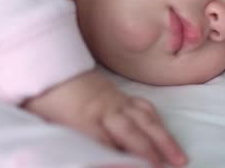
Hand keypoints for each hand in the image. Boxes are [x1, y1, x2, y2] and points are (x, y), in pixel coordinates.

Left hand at [23, 69, 187, 166]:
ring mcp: (116, 100)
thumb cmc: (45, 100)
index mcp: (83, 118)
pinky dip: (157, 121)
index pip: (106, 143)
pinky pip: (144, 106)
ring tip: (179, 157)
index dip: (123, 158)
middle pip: (132, 131)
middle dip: (152, 151)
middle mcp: (105, 109)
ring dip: (163, 139)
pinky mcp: (121, 94)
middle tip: (169, 167)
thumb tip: (83, 156)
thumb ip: (66, 144)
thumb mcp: (46, 125)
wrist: (49, 66)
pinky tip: (164, 132)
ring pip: (145, 119)